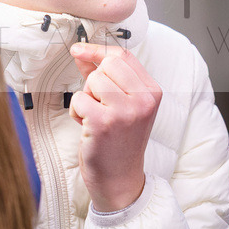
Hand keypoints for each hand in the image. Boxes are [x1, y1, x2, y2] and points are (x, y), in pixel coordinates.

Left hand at [69, 43, 162, 212]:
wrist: (120, 178)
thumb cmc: (119, 141)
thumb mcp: (123, 105)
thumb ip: (106, 77)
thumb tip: (83, 53)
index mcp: (152, 92)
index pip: (123, 56)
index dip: (97, 50)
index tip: (79, 50)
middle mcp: (143, 99)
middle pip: (106, 65)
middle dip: (94, 81)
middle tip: (100, 104)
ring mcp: (125, 111)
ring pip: (91, 81)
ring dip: (85, 98)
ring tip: (95, 117)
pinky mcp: (103, 122)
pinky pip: (78, 99)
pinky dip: (76, 112)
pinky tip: (87, 126)